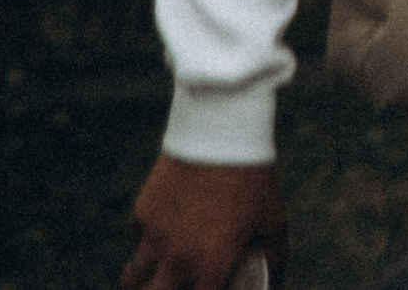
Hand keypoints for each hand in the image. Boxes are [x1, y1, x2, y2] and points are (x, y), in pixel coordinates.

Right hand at [122, 154, 287, 289]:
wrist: (221, 133)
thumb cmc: (254, 179)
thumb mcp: (273, 220)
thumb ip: (272, 257)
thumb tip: (274, 281)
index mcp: (211, 266)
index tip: (211, 288)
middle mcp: (176, 258)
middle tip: (174, 286)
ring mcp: (153, 236)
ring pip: (133, 278)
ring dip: (143, 282)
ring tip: (155, 280)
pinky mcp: (142, 212)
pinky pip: (136, 241)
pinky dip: (145, 245)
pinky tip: (161, 238)